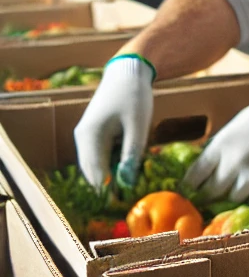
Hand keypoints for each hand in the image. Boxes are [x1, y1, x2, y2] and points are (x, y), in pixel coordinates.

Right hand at [73, 55, 154, 189]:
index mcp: (89, 138)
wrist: (128, 72)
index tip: (126, 204)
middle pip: (93, 173)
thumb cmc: (134, 97)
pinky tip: (129, 166)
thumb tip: (126, 183)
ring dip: (111, 175)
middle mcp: (82, 140)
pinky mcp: (94, 134)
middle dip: (110, 186)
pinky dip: (113, 163)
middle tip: (131, 197)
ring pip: (97, 165)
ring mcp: (86, 137)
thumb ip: (132, 155)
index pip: (96, 175)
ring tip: (132, 183)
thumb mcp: (138, 127)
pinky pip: (101, 156)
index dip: (110, 192)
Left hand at [184, 83, 248, 202]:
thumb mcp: (240, 123)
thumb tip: (209, 160)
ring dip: (234, 196)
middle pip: (212, 191)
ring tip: (238, 192)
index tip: (191, 190)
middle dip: (209, 196)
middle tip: (209, 199)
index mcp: (223, 144)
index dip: (190, 185)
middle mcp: (234, 162)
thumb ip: (224, 143)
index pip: (196, 173)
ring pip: (233, 199)